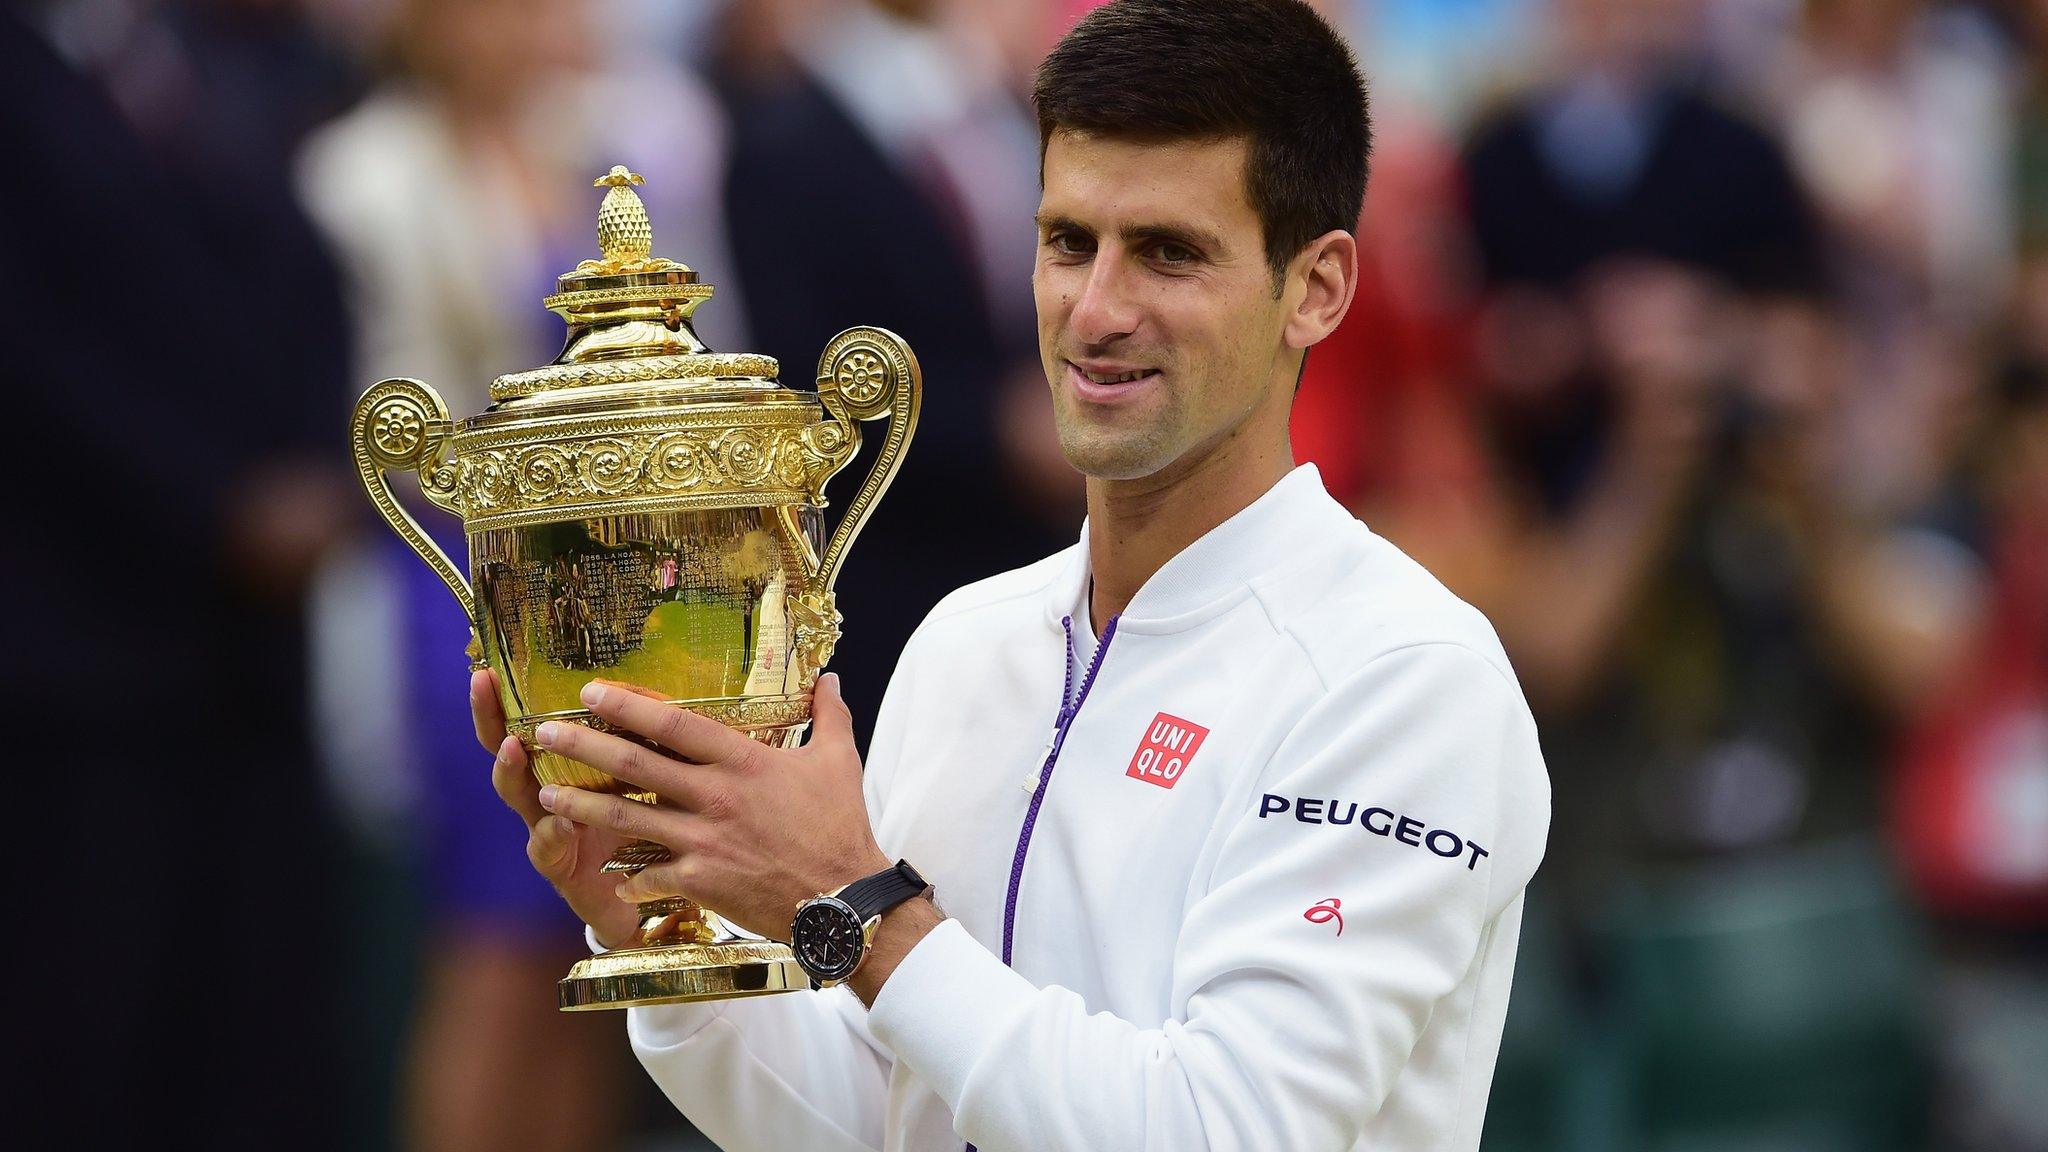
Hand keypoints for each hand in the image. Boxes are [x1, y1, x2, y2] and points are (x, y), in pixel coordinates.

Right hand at [470, 668, 639, 948]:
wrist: (644, 898)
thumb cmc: (645, 829)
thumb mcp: (644, 781)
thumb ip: (643, 746)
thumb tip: (653, 692)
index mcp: (567, 767)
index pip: (532, 723)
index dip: (512, 695)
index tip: (493, 663)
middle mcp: (547, 794)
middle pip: (507, 750)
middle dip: (490, 717)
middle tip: (481, 684)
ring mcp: (547, 829)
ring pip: (518, 796)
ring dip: (511, 770)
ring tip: (513, 748)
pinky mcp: (560, 868)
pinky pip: (547, 848)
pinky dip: (553, 834)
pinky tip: (562, 823)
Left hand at [531, 673, 891, 941]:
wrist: (844, 899)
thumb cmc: (841, 827)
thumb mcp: (838, 763)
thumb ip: (829, 717)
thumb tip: (830, 678)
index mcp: (743, 761)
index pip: (674, 724)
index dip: (628, 705)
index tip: (591, 691)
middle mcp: (715, 796)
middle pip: (636, 764)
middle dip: (585, 746)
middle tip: (545, 733)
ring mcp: (703, 840)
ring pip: (629, 817)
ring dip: (582, 806)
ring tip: (544, 797)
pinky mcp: (701, 880)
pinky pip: (652, 877)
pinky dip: (628, 879)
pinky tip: (610, 878)